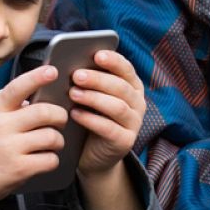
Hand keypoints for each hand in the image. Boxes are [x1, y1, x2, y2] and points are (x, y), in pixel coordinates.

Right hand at [0, 65, 68, 209]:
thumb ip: (5, 103)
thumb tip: (33, 95)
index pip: (17, 88)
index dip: (36, 78)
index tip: (52, 72)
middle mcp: (2, 127)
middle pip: (44, 113)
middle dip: (59, 116)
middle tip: (59, 120)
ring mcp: (10, 148)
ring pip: (51, 137)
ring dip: (57, 140)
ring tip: (51, 143)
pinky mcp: (19, 169)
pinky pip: (49, 159)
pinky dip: (52, 159)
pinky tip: (44, 158)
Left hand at [71, 50, 146, 178]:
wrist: (94, 155)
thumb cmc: (90, 118)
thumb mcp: (91, 97)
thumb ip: (88, 81)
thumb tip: (71, 64)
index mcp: (132, 87)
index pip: (127, 69)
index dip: (113, 61)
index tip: (96, 54)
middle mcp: (138, 104)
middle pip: (121, 87)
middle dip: (98, 79)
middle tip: (76, 75)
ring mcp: (134, 124)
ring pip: (117, 107)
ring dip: (94, 98)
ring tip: (72, 94)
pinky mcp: (125, 142)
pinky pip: (110, 129)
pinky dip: (91, 119)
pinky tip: (75, 114)